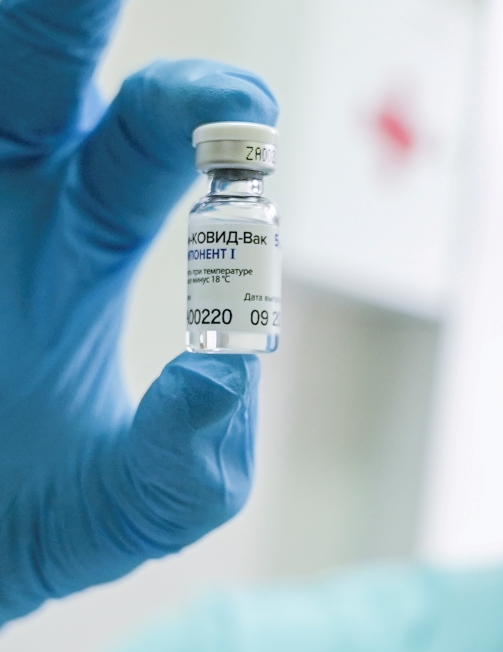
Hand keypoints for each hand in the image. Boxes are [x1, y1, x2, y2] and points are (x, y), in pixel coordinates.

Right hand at [0, 0, 277, 624]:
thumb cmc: (24, 521)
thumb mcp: (130, 504)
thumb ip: (190, 458)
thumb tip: (227, 371)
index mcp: (81, 228)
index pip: (152, 137)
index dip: (206, 111)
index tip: (250, 116)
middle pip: (30, 63)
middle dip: (62, 14)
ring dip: (8, 40)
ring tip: (32, 22)